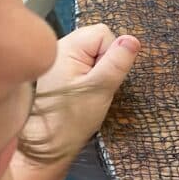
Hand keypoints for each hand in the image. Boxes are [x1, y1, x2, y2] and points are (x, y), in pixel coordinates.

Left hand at [23, 24, 139, 161]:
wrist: (45, 147)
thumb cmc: (71, 119)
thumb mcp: (100, 90)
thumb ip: (117, 63)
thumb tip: (133, 39)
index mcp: (67, 47)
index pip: (104, 33)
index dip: (113, 54)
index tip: (104, 78)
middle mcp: (60, 48)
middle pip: (98, 41)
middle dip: (106, 62)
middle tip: (98, 87)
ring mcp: (59, 60)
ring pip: (93, 54)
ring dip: (98, 71)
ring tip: (90, 92)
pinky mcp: (61, 73)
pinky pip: (85, 64)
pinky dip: (90, 77)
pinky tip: (83, 94)